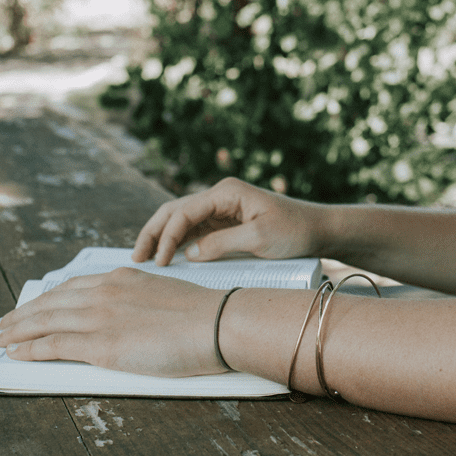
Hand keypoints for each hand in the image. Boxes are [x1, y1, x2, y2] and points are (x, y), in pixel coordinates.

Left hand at [0, 267, 225, 376]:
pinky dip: (30, 348)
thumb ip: (138, 301)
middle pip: (51, 302)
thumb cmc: (202, 314)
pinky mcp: (102, 345)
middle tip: (2, 322)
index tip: (33, 305)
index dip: (47, 298)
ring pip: (45, 321)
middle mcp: (104, 292)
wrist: (217, 322)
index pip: (72, 287)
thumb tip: (126, 317)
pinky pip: (55, 345)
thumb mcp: (163, 295)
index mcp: (121, 277)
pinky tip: (17, 351)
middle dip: (22, 313)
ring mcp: (101, 317)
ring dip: (17, 330)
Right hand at [133, 177, 325, 265]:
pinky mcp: (225, 222)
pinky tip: (167, 258)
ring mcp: (221, 209)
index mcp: (226, 193)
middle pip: (174, 211)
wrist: (318, 230)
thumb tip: (190, 254)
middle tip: (136, 258)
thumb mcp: (259, 239)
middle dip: (153, 233)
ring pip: (181, 221)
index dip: (167, 237)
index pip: (184, 212)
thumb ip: (222, 244)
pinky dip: (178, 243)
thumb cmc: (294, 230)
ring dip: (162, 238)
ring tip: (145, 259)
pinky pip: (194, 231)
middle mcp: (219, 196)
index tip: (160, 262)